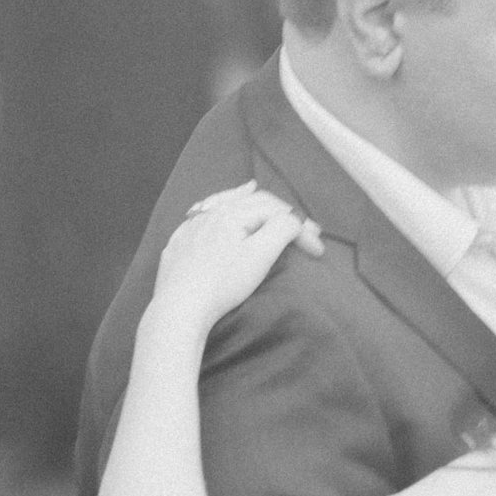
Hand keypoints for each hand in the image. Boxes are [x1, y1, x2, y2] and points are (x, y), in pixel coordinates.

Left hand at [150, 185, 324, 331]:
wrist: (179, 309)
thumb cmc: (223, 283)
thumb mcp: (260, 256)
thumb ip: (282, 230)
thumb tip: (294, 221)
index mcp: (232, 213)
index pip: (276, 211)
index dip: (300, 227)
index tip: (317, 250)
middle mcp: (210, 214)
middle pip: (250, 202)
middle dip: (277, 210)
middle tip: (299, 225)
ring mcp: (190, 228)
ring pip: (222, 203)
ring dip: (242, 197)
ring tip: (252, 187)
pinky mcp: (178, 244)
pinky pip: (200, 217)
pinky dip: (215, 209)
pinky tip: (214, 208)